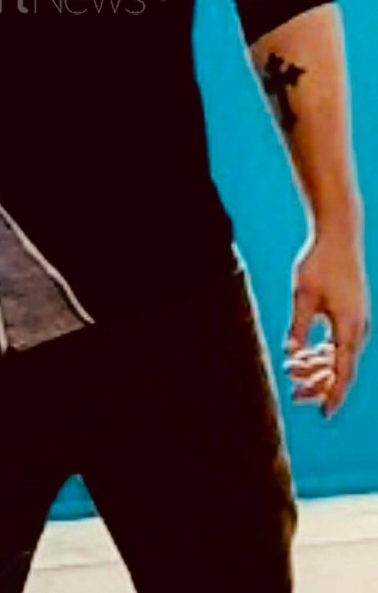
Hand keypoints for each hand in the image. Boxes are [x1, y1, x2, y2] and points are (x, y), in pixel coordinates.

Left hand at [286, 231, 368, 416]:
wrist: (339, 233)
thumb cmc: (319, 262)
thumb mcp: (303, 295)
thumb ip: (298, 326)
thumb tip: (291, 354)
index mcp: (349, 327)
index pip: (343, 371)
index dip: (333, 394)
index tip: (324, 414)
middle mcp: (358, 327)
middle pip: (340, 367)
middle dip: (318, 384)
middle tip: (293, 395)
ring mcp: (356, 320)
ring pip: (339, 355)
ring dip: (318, 367)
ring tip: (291, 372)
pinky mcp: (351, 311)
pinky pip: (339, 341)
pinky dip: (322, 351)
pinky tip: (303, 356)